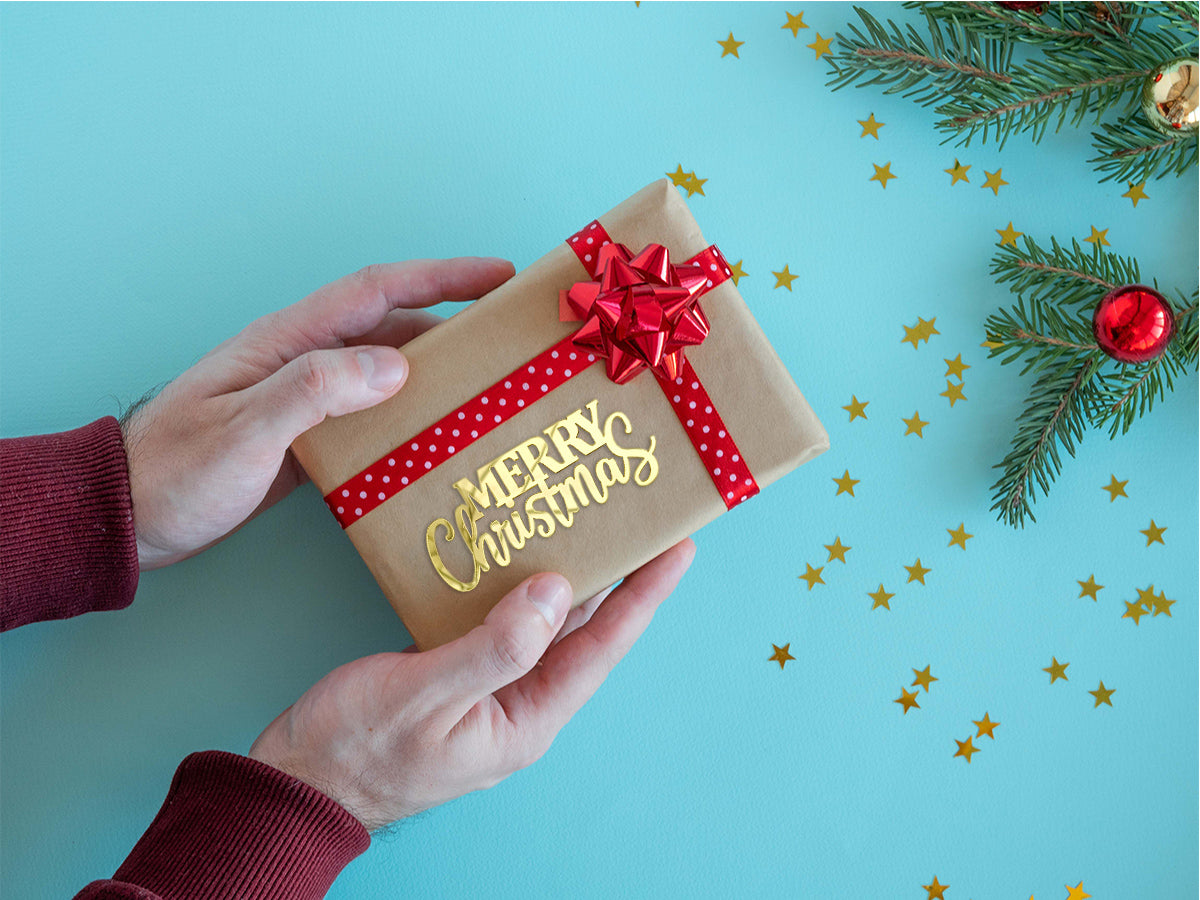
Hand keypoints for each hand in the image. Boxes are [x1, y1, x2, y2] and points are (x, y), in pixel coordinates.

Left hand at [121, 259, 514, 568]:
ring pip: (388, 374)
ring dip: (439, 376)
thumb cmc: (179, 472)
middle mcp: (304, 361)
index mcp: (289, 342)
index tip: (499, 276)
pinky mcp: (309, 438)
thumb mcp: (245, 430)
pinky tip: (439, 441)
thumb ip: (315, 391)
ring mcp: (307, 400)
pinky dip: (412, 419)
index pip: (378, 292)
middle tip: (511, 340)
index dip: (442, 278)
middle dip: (456, 326)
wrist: (130, 517)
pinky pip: (375, 416)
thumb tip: (396, 363)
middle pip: (394, 329)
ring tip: (492, 391)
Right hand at [248, 539, 695, 830]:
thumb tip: (557, 591)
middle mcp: (518, 704)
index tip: (677, 548)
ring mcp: (487, 690)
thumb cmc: (353, 751)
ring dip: (563, 575)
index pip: (601, 648)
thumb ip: (495, 647)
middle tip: (637, 520)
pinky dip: (511, 585)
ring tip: (589, 522)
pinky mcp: (456, 673)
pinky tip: (513, 551)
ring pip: (540, 624)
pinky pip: (500, 623)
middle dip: (614, 578)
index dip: (642, 596)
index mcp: (526, 719)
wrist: (295, 783)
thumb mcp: (424, 697)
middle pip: (581, 633)